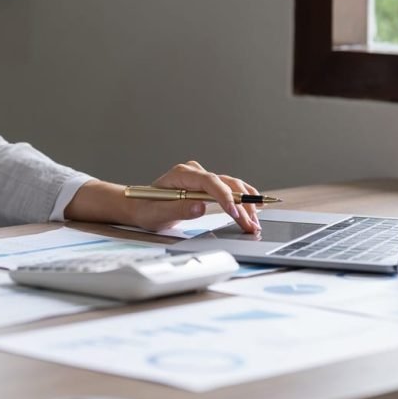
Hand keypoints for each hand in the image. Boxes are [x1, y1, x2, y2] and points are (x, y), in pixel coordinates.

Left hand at [129, 161, 261, 233]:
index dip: (224, 196)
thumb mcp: (158, 213)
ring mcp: (202, 178)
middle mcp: (194, 172)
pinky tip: (255, 206)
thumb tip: (199, 207)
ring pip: (230, 185)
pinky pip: (229, 189)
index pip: (208, 181)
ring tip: (256, 221)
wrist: (141, 206)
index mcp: (181, 174)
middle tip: (251, 225)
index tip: (235, 213)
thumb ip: (178, 210)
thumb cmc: (147, 209)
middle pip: (224, 183)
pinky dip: (243, 198)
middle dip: (240, 204)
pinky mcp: (207, 186)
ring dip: (245, 202)